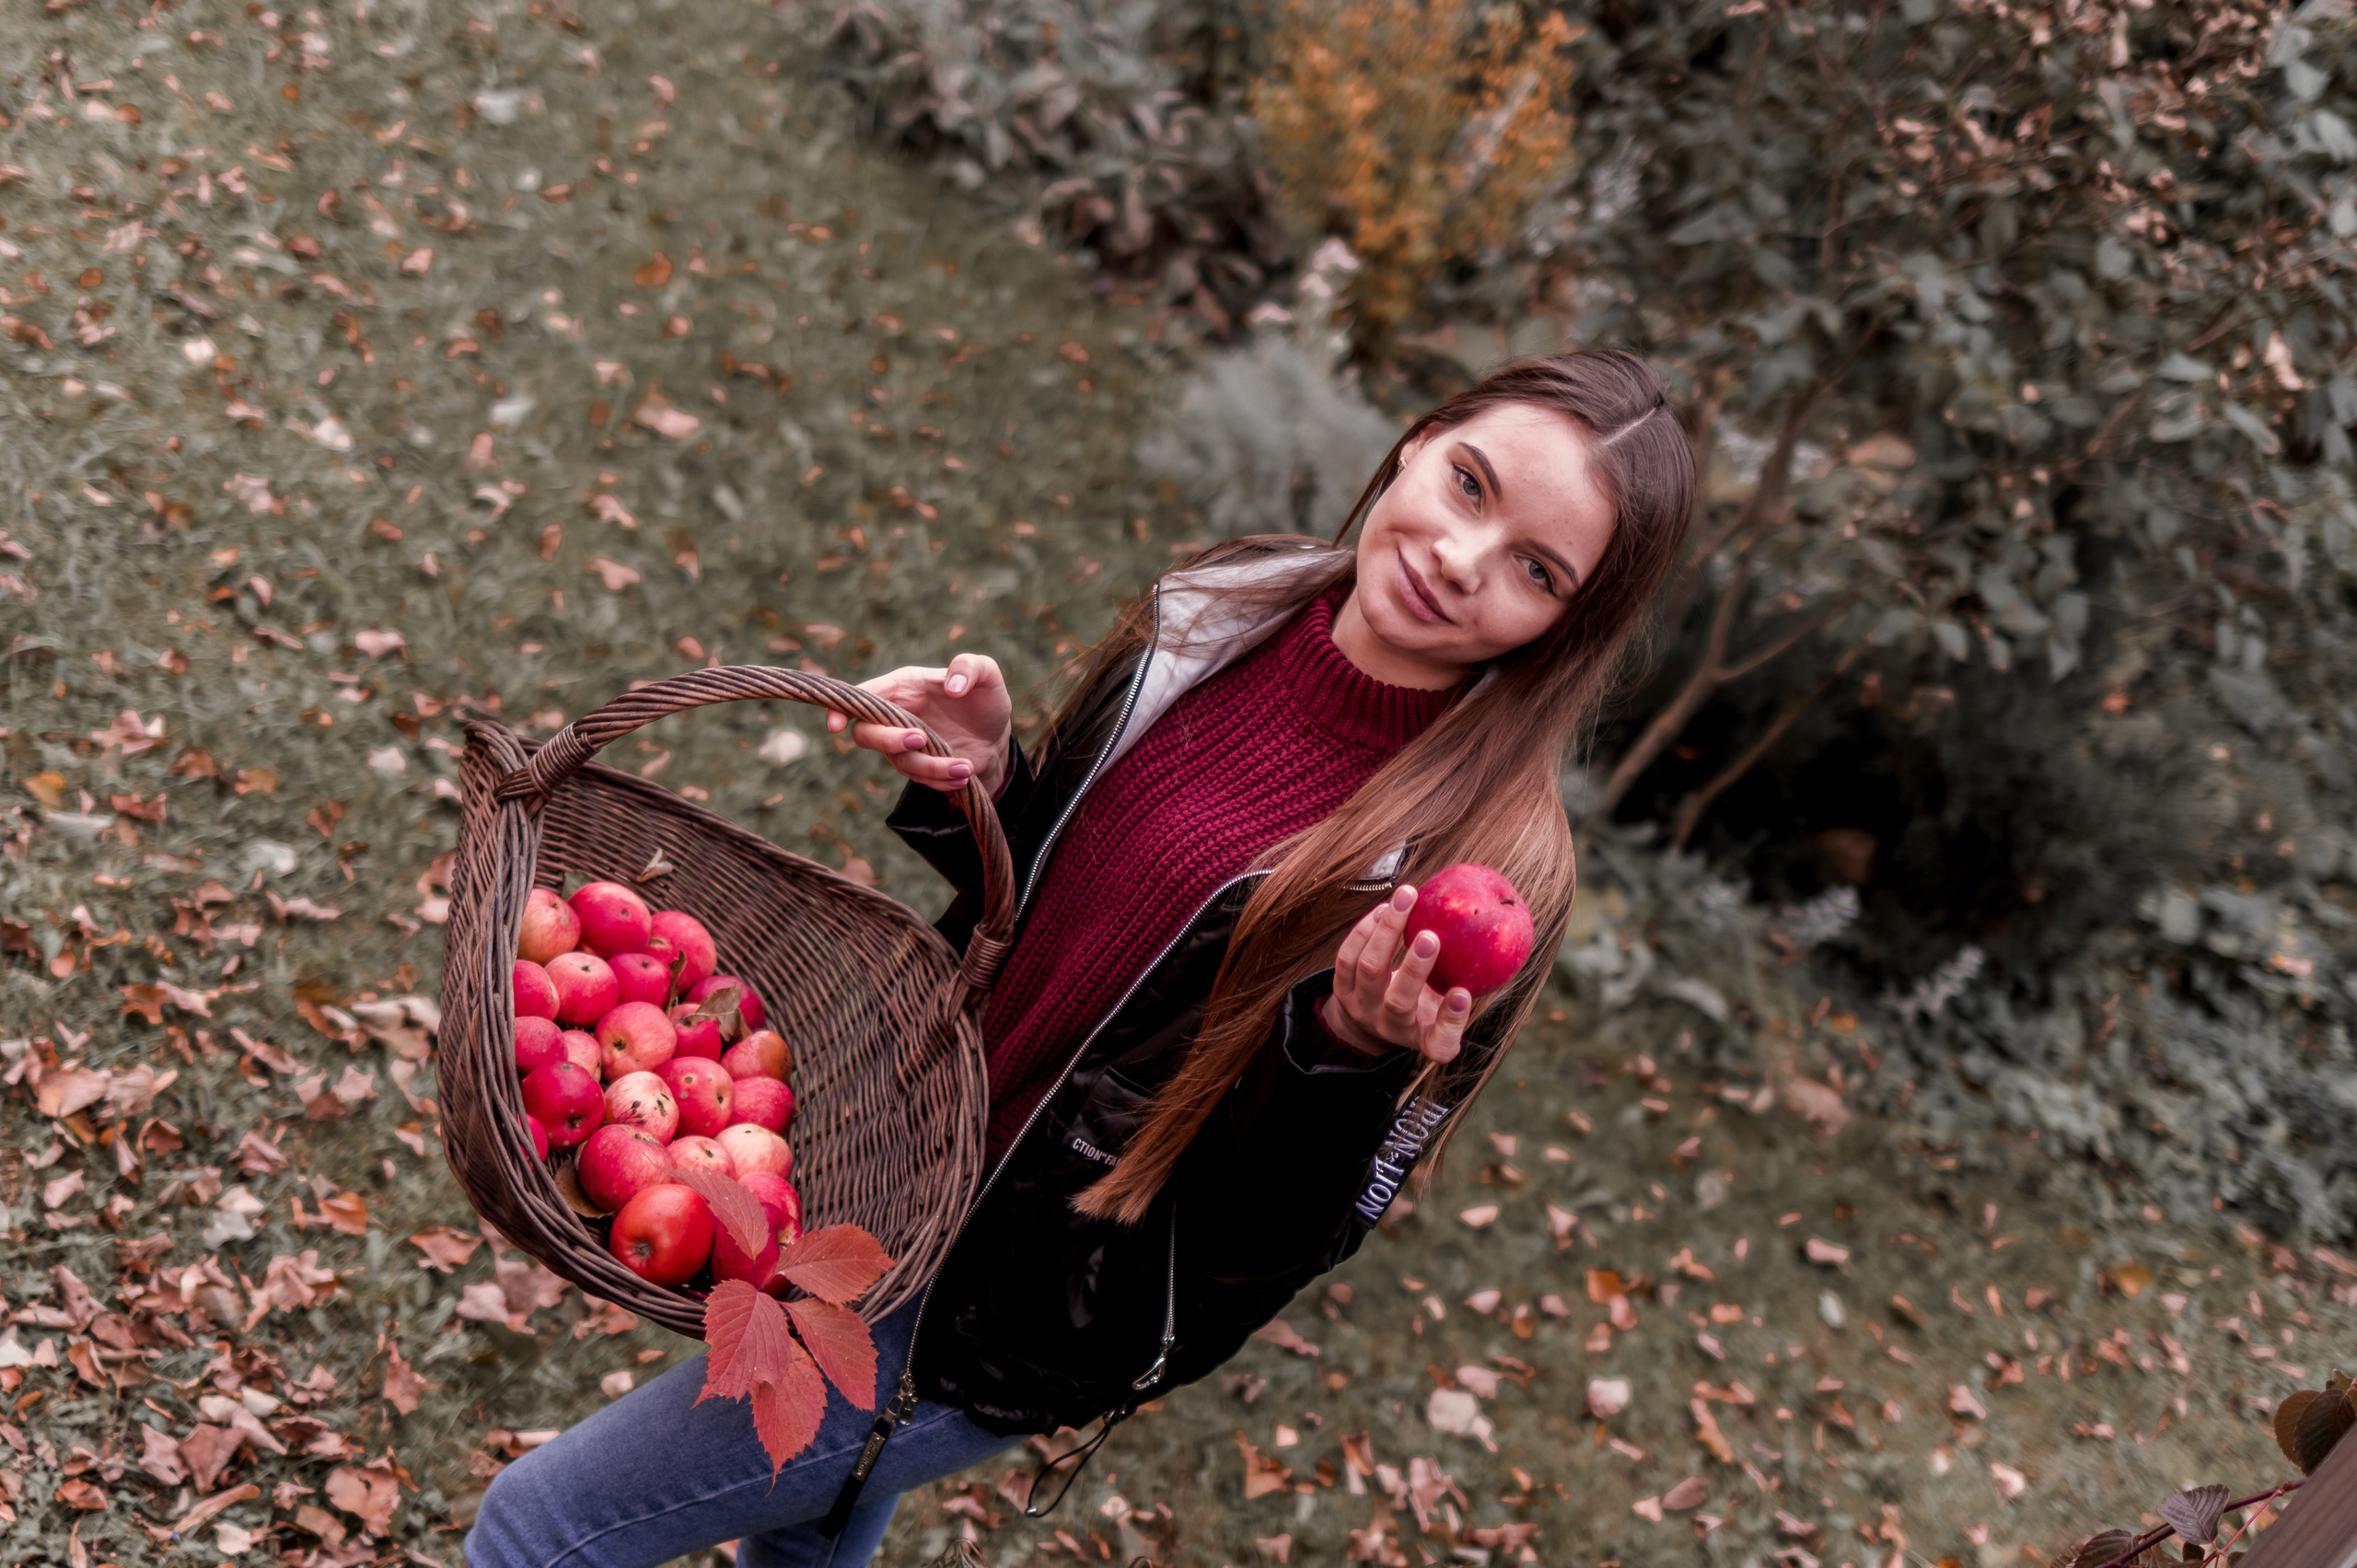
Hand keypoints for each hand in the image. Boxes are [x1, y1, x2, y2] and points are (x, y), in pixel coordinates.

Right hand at [822, 653, 1012, 794]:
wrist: (996, 736)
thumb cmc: (985, 699)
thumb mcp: (987, 674)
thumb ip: (970, 667)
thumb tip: (952, 686)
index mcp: (903, 686)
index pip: (861, 696)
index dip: (841, 709)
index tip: (836, 725)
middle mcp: (896, 715)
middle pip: (866, 734)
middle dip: (889, 740)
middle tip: (922, 738)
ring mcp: (903, 744)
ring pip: (898, 761)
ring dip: (931, 766)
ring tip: (965, 766)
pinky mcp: (917, 766)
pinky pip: (918, 778)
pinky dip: (940, 780)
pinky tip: (963, 775)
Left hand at [1321, 884, 1469, 1064]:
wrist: (1371, 1020)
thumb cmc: (1425, 1006)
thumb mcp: (1447, 1006)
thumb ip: (1469, 981)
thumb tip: (1503, 935)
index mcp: (1426, 1040)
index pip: (1441, 1043)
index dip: (1452, 1020)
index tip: (1462, 993)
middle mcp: (1391, 1028)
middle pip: (1398, 1003)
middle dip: (1414, 968)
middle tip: (1431, 937)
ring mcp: (1362, 1009)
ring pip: (1369, 970)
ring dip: (1386, 931)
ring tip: (1406, 899)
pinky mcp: (1341, 989)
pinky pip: (1347, 957)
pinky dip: (1365, 929)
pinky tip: (1384, 909)